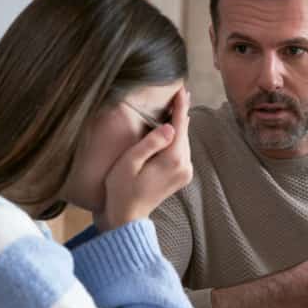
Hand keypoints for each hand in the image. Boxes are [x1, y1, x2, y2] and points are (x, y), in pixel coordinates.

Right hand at [98, 89, 192, 230]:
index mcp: (172, 160)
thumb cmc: (121, 189)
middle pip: (184, 133)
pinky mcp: (182, 176)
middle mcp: (184, 166)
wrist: (127, 217)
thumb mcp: (130, 162)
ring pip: (184, 142)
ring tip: (175, 107)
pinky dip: (178, 139)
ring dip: (179, 126)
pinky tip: (172, 130)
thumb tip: (170, 127)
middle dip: (181, 113)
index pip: (179, 126)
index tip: (183, 90)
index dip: (180, 107)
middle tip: (180, 93)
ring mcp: (185, 173)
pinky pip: (182, 151)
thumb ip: (150, 143)